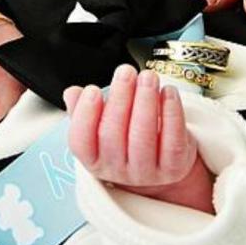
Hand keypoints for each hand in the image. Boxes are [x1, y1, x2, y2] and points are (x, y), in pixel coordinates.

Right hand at [63, 65, 213, 212]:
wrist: (163, 162)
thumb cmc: (127, 138)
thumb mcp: (101, 126)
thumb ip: (83, 109)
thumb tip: (72, 93)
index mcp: (94, 160)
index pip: (81, 142)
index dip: (85, 115)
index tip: (93, 89)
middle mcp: (117, 171)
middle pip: (112, 135)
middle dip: (120, 98)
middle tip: (126, 71)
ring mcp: (146, 173)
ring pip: (142, 138)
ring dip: (145, 101)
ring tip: (147, 77)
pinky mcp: (173, 169)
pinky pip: (172, 141)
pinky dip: (171, 113)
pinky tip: (168, 92)